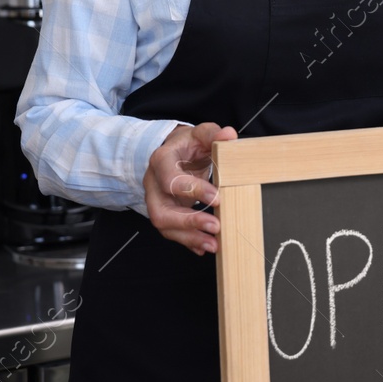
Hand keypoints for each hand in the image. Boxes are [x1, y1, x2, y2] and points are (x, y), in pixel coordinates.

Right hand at [142, 122, 235, 255]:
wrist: (176, 152)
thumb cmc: (188, 144)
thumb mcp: (200, 134)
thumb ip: (213, 134)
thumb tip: (228, 135)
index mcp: (161, 161)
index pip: (170, 180)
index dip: (191, 190)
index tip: (216, 198)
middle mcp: (154, 184)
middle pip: (161, 211)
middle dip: (188, 222)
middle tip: (215, 226)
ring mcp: (157, 201)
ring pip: (165, 226)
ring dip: (189, 237)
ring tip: (213, 244)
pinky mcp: (166, 213)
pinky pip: (172, 232)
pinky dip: (189, 242)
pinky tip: (204, 246)